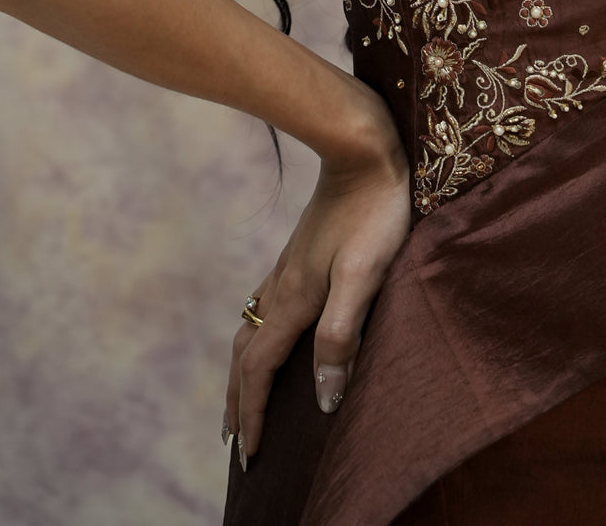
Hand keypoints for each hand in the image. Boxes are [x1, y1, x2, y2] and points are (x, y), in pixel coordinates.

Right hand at [223, 117, 411, 469]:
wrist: (362, 151)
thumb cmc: (373, 214)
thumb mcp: (363, 277)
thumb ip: (341, 333)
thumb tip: (322, 394)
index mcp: (295, 299)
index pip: (260, 369)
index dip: (253, 412)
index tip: (247, 453)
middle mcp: (282, 286)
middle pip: (246, 355)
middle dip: (238, 400)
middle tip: (232, 440)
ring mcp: (287, 268)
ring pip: (251, 330)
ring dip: (242, 370)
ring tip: (241, 397)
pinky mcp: (298, 254)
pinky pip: (263, 307)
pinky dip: (256, 336)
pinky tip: (267, 330)